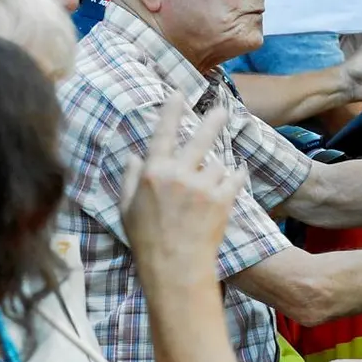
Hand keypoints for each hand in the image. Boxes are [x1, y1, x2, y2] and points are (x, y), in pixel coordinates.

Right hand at [121, 105, 246, 282]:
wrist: (175, 268)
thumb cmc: (146, 241)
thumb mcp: (126, 209)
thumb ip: (129, 178)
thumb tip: (134, 155)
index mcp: (153, 173)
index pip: (163, 133)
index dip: (172, 111)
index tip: (179, 93)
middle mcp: (179, 174)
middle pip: (201, 138)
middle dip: (214, 120)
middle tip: (223, 110)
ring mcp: (203, 186)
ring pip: (217, 164)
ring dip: (217, 170)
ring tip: (209, 191)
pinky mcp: (223, 200)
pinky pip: (235, 177)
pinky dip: (236, 176)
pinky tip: (235, 177)